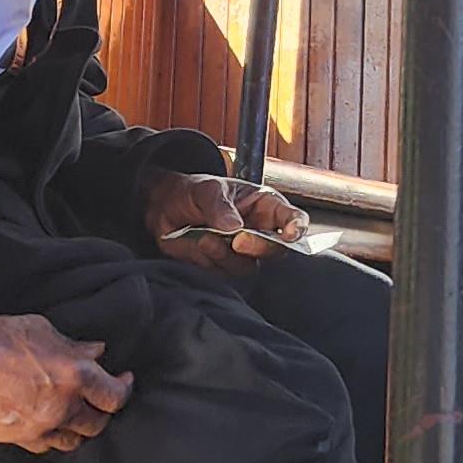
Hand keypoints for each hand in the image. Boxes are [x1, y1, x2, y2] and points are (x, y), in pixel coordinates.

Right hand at [0, 311, 131, 453]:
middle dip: (102, 410)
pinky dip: (53, 436)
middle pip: (98, 423)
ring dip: (79, 428)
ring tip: (76, 412)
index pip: (115, 396)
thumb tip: (96, 352)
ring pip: (74, 441)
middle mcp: (62, 408)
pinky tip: (49, 421)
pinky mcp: (18, 440)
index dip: (124, 388)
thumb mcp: (43, 330)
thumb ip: (74, 346)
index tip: (123, 379)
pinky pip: (46, 446)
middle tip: (99, 396)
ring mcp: (39, 428)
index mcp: (74, 377)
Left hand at [146, 169, 311, 274]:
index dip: (297, 228)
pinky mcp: (222, 266)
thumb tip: (234, 226)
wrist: (164, 207)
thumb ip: (219, 205)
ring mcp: (241, 252)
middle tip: (238, 240)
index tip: (289, 234)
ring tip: (205, 237)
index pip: (293, 219)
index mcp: (265, 206)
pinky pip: (222, 272)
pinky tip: (198, 243)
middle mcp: (258, 231)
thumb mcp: (206, 190)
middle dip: (258, 247)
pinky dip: (208, 260)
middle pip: (276, 250)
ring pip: (247, 266)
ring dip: (225, 255)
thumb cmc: (193, 192)